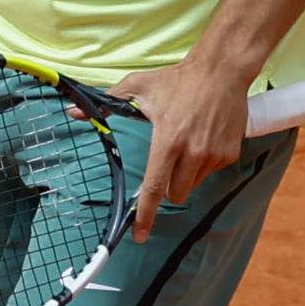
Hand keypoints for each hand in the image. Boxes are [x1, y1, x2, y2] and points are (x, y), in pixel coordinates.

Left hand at [104, 57, 251, 243]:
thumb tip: (75, 113)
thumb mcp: (139, 86)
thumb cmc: (178, 79)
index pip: (154, 187)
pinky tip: (204, 137)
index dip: (145, 215)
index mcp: (167, 141)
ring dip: (187, 173)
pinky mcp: (230, 155)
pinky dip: (204, 162)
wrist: (222, 70)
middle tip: (167, 159)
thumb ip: (107, 102)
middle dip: (168, 186)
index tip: (140, 235)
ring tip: (187, 140)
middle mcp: (192, 152)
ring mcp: (213, 155)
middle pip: (175, 193)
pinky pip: (210, 171)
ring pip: (193, 184)